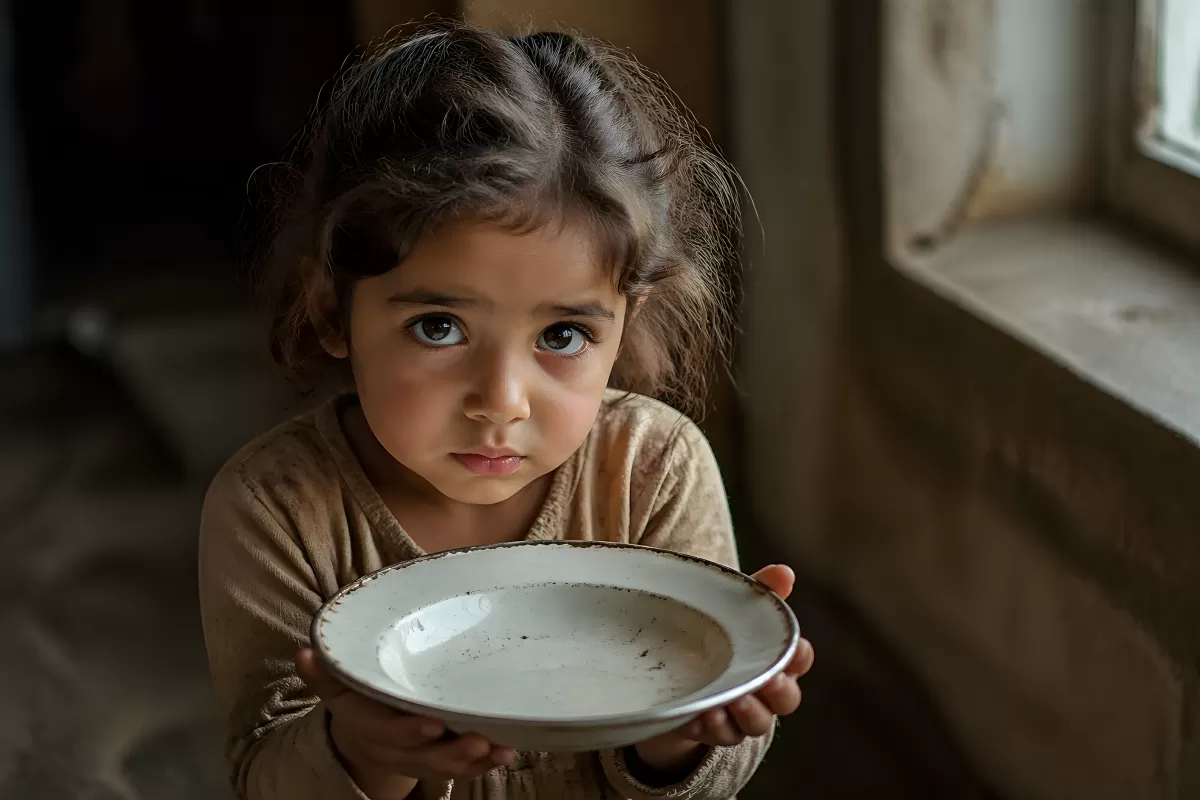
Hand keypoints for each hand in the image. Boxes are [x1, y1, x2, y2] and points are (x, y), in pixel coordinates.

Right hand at [296, 648, 515, 798]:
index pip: (389, 732)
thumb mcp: (338, 685)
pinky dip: (485, 764)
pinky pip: (463, 767)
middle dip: (452, 752)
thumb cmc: (357, 699)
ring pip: (446, 765)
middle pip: (424, 756)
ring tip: (501, 749)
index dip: (409, 731)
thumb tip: (306, 651)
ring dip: (474, 760)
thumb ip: (324, 672)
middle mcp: (397, 746)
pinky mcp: (441, 758)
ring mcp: (420, 755)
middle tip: (479, 740)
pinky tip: (506, 752)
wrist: (364, 735)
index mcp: (371, 726)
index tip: (432, 724)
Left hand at [632, 565, 813, 775]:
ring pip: (754, 724)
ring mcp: (738, 715)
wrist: (676, 668)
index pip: (799, 660)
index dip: (800, 656)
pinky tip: (698, 715)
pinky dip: (708, 726)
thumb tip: (785, 572)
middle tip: (765, 681)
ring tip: (729, 702)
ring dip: (746, 714)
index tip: (796, 648)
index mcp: (775, 660)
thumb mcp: (734, 607)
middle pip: (786, 700)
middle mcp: (764, 693)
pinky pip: (714, 735)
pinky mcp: (708, 729)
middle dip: (779, 692)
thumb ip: (760, 590)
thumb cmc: (718, 633)